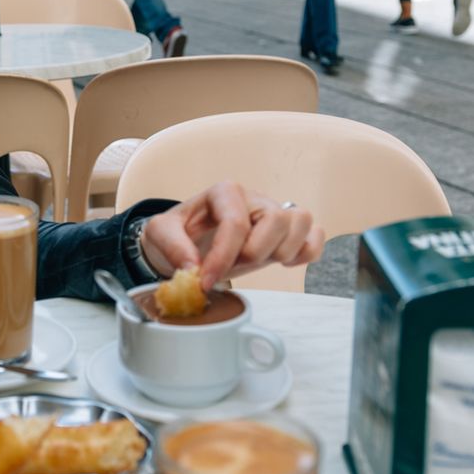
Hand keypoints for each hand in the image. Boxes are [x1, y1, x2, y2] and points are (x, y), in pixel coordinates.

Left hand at [139, 183, 324, 290]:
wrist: (187, 242)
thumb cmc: (178, 234)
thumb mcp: (159, 234)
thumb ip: (171, 246)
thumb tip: (193, 266)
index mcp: (223, 192)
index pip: (236, 222)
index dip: (223, 257)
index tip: (206, 280)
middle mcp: (253, 198)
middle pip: (276, 219)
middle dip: (254, 253)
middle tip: (232, 267)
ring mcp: (274, 213)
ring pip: (301, 221)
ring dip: (281, 251)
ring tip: (255, 262)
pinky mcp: (287, 232)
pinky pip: (315, 235)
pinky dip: (306, 252)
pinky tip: (283, 262)